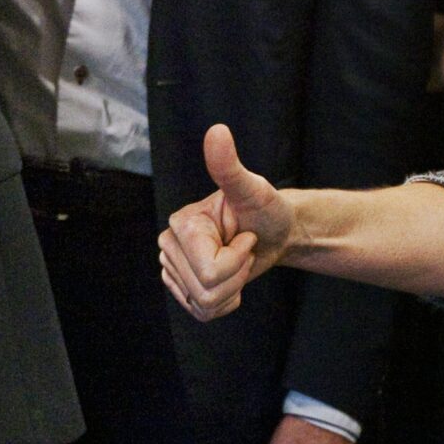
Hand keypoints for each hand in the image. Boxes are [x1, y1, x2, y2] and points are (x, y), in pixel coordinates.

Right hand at [159, 124, 293, 321]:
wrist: (274, 232)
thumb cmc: (266, 208)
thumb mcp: (252, 188)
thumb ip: (229, 166)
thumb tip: (217, 131)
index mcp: (181, 224)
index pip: (209, 270)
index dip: (237, 260)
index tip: (246, 236)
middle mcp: (169, 246)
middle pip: (206, 289)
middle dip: (236, 276)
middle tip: (243, 250)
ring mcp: (173, 268)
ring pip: (204, 304)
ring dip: (232, 289)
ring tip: (237, 263)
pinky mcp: (182, 287)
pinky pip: (203, 312)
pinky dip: (225, 301)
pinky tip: (230, 279)